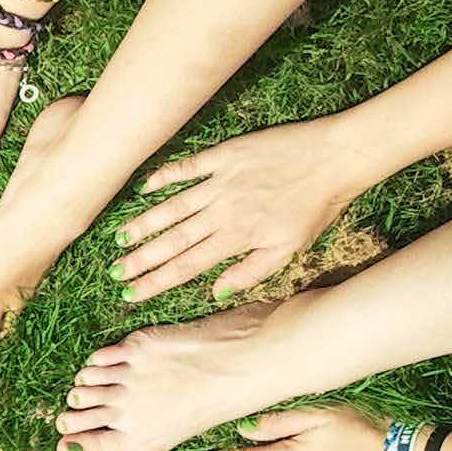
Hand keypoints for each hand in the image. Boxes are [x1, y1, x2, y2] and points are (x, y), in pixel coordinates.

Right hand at [113, 116, 370, 301]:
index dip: (156, 282)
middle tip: (114, 272)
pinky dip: (164, 176)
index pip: (187, 266)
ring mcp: (221, 181)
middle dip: (140, 259)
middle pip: (172, 240)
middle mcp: (222, 211)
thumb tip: (216, 292)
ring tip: (119, 238)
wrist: (337, 157)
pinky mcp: (226, 155)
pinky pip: (188, 167)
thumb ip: (250, 272)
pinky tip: (144, 188)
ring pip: (173, 206)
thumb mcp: (289, 249)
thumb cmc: (317, 207)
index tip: (131, 295)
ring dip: (144, 223)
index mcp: (237, 238)